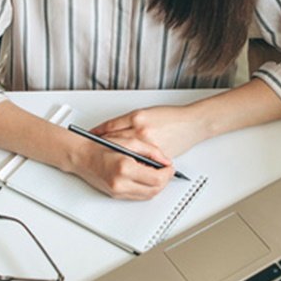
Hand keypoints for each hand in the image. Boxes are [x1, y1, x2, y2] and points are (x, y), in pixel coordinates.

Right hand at [69, 131, 175, 199]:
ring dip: (156, 186)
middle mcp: (121, 183)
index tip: (170, 167)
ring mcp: (117, 191)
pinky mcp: (115, 195)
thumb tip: (166, 161)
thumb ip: (151, 151)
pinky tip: (146, 178)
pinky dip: (146, 189)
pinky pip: (137, 196)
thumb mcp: (129, 142)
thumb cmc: (100, 147)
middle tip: (167, 171)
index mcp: (125, 168)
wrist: (81, 156)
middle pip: (154, 190)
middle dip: (164, 181)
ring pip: (147, 195)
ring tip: (158, 174)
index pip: (156, 178)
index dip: (168, 174)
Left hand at [89, 105, 208, 160]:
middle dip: (102, 147)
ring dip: (115, 158)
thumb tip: (111, 131)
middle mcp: (141, 131)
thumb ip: (128, 122)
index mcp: (137, 118)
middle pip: (114, 142)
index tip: (88, 137)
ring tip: (105, 161)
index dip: (97, 133)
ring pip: (125, 155)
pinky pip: (139, 163)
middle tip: (91, 151)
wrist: (192, 124)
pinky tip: (126, 167)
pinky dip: (131, 165)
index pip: (110, 127)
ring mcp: (148, 146)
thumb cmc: (172, 118)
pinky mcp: (156, 156)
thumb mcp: (146, 114)